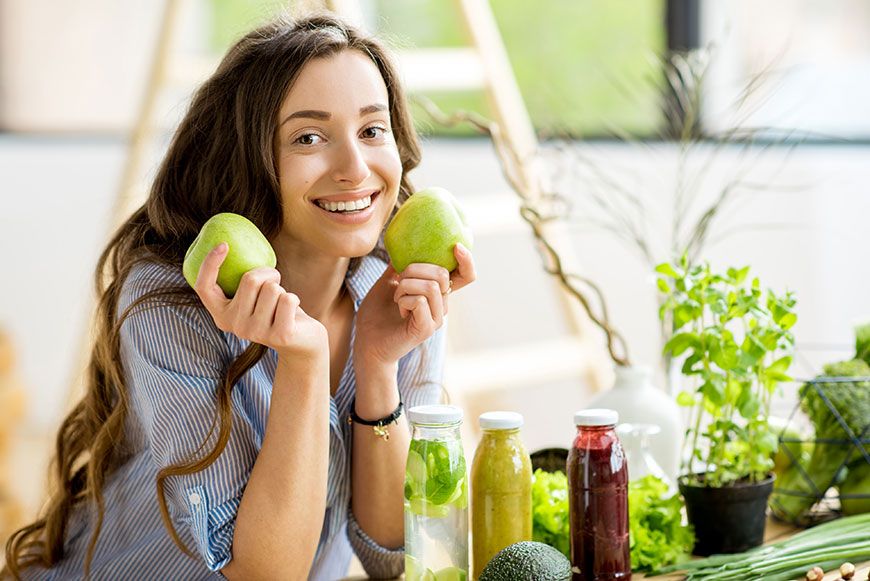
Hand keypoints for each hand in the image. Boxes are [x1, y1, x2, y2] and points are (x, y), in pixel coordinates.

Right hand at [192, 243, 327, 360]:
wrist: (301, 342)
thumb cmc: (274, 309)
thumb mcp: (253, 297)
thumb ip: (242, 282)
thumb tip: (229, 243)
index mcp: (222, 315)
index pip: (204, 287)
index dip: (210, 264)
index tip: (224, 244)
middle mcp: (235, 326)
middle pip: (250, 279)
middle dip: (269, 273)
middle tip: (275, 285)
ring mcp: (256, 333)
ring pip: (271, 288)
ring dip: (282, 289)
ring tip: (282, 304)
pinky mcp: (280, 335)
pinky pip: (287, 298)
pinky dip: (294, 298)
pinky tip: (292, 313)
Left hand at [354, 243, 475, 367]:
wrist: (367, 342)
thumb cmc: (376, 314)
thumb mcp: (388, 282)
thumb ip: (400, 266)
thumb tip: (404, 245)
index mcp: (436, 294)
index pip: (465, 276)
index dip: (467, 260)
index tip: (456, 246)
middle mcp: (441, 306)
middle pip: (443, 274)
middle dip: (415, 269)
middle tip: (398, 282)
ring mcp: (436, 319)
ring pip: (431, 287)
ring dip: (406, 286)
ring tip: (397, 297)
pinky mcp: (426, 329)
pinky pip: (420, 301)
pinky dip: (404, 299)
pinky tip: (399, 309)